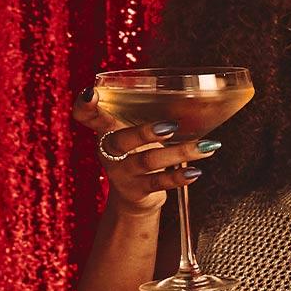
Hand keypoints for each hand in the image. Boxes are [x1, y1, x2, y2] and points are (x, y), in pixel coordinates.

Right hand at [74, 93, 218, 216]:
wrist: (135, 197)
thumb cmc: (140, 153)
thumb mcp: (137, 133)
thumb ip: (152, 114)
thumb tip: (202, 93)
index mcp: (106, 131)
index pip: (87, 116)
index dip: (85, 106)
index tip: (90, 94)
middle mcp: (108, 151)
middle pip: (120, 140)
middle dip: (144, 132)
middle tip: (172, 125)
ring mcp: (121, 173)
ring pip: (147, 161)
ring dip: (179, 153)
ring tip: (206, 146)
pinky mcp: (135, 190)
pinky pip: (158, 183)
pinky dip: (178, 177)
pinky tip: (195, 172)